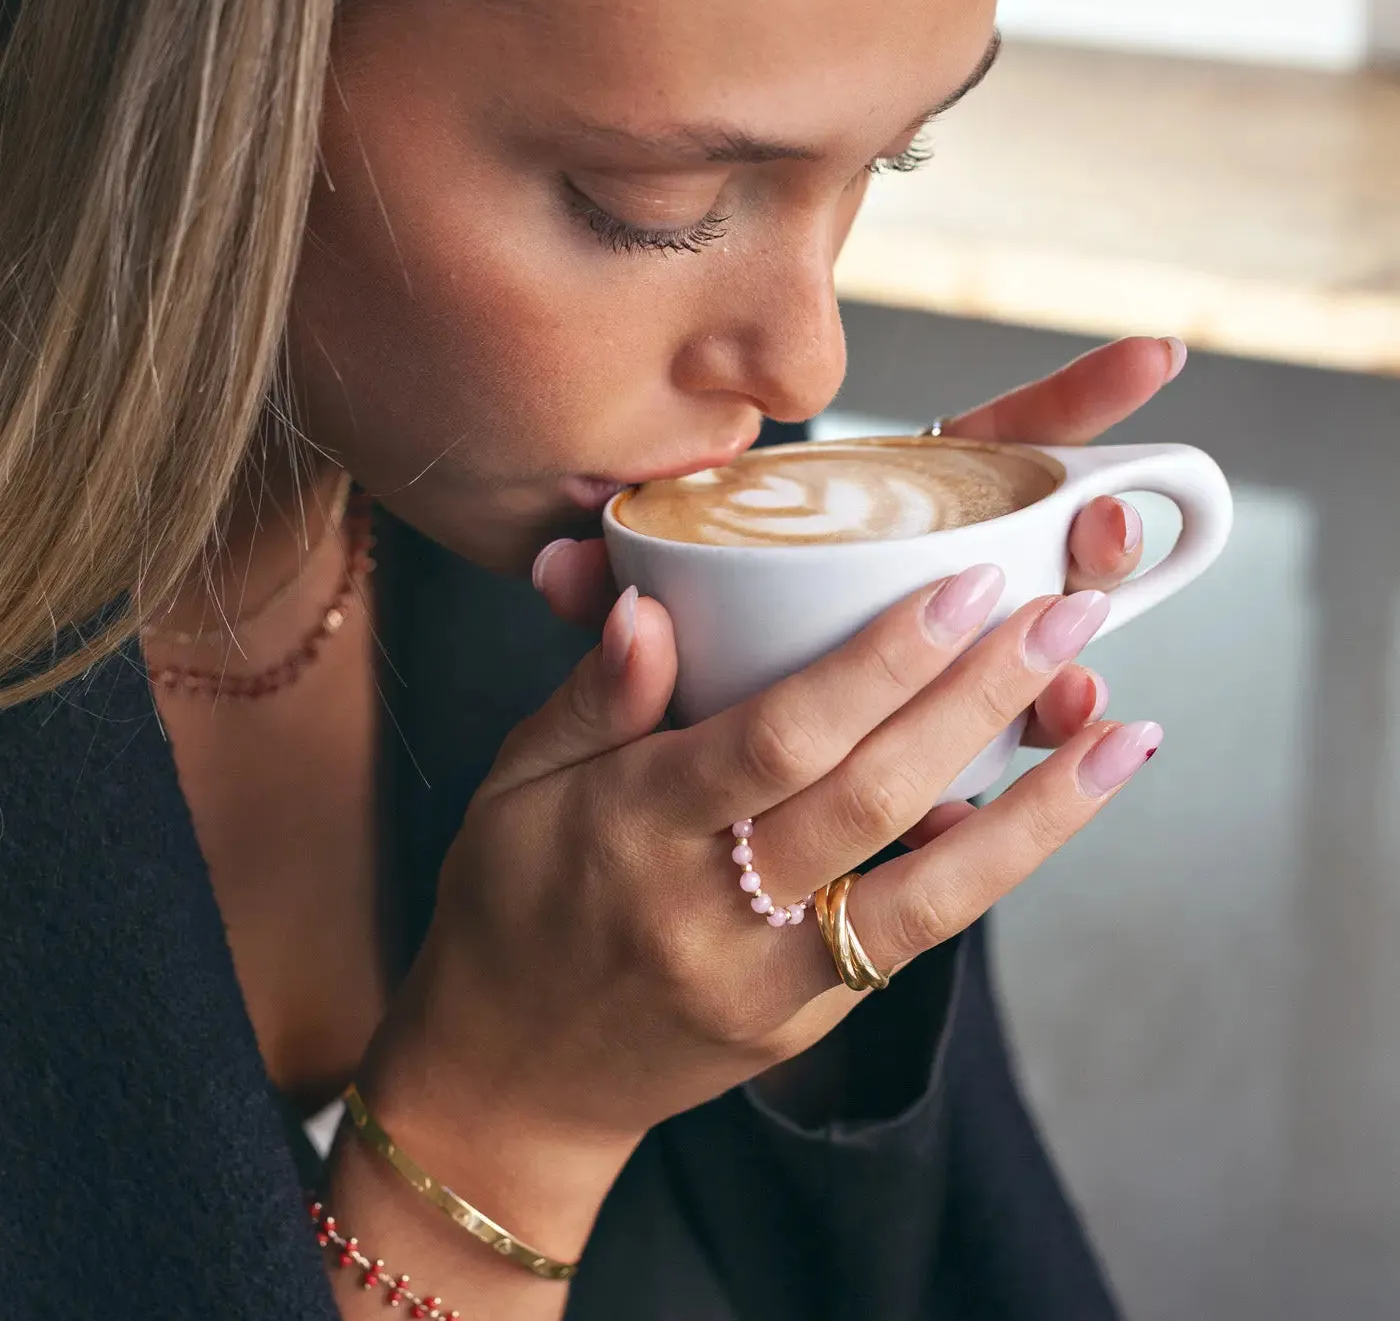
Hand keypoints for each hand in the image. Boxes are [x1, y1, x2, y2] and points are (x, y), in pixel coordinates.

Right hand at [362, 566, 1160, 1255]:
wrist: (513, 1083)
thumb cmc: (509, 908)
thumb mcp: (517, 785)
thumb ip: (593, 697)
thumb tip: (650, 608)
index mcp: (632, 829)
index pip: (776, 737)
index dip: (879, 663)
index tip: (964, 588)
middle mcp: (711, 910)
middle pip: (873, 796)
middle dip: (982, 698)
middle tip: (1068, 612)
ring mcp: (768, 981)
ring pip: (926, 890)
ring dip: (1035, 806)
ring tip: (1121, 729)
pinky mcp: (805, 1023)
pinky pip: (909, 939)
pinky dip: (985, 865)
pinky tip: (1048, 802)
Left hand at [534, 335, 1186, 749]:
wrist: (661, 827)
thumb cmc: (652, 703)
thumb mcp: (624, 648)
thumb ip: (600, 599)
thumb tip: (557, 561)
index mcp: (861, 527)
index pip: (973, 449)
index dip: (1063, 403)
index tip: (1152, 358)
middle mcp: (916, 583)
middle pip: (1029, 536)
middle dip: (1087, 525)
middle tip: (1106, 521)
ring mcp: (936, 669)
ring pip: (1029, 654)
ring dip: (1063, 658)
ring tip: (1083, 671)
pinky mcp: (937, 752)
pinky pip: (997, 755)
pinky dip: (1029, 760)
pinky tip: (1059, 754)